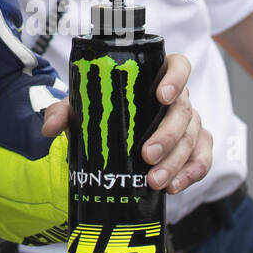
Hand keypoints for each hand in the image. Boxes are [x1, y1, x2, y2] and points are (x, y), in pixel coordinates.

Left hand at [43, 52, 211, 193]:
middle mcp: (179, 97)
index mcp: (156, 75)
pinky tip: (174, 186)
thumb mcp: (83, 106)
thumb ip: (64, 111)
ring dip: (176, 161)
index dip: (175, 78)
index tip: (160, 96)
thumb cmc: (102, 109)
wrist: (111, 132)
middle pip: (184, 110)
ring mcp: (190, 121)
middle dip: (168, 135)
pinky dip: (191, 173)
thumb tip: (50, 127)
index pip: (178, 66)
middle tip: (147, 155)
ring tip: (154, 181)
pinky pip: (202, 158)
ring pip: (192, 138)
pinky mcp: (196, 145)